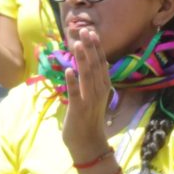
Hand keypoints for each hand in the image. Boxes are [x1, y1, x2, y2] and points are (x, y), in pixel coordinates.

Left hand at [61, 26, 111, 159]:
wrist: (89, 144)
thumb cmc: (89, 119)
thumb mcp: (95, 96)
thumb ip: (94, 81)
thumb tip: (90, 63)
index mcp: (104, 86)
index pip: (101, 62)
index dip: (96, 47)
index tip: (91, 32)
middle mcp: (99, 90)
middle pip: (95, 64)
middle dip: (90, 47)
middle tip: (84, 30)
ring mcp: (90, 99)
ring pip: (87, 75)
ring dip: (82, 59)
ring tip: (77, 44)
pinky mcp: (79, 109)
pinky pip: (75, 93)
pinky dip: (73, 82)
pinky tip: (68, 70)